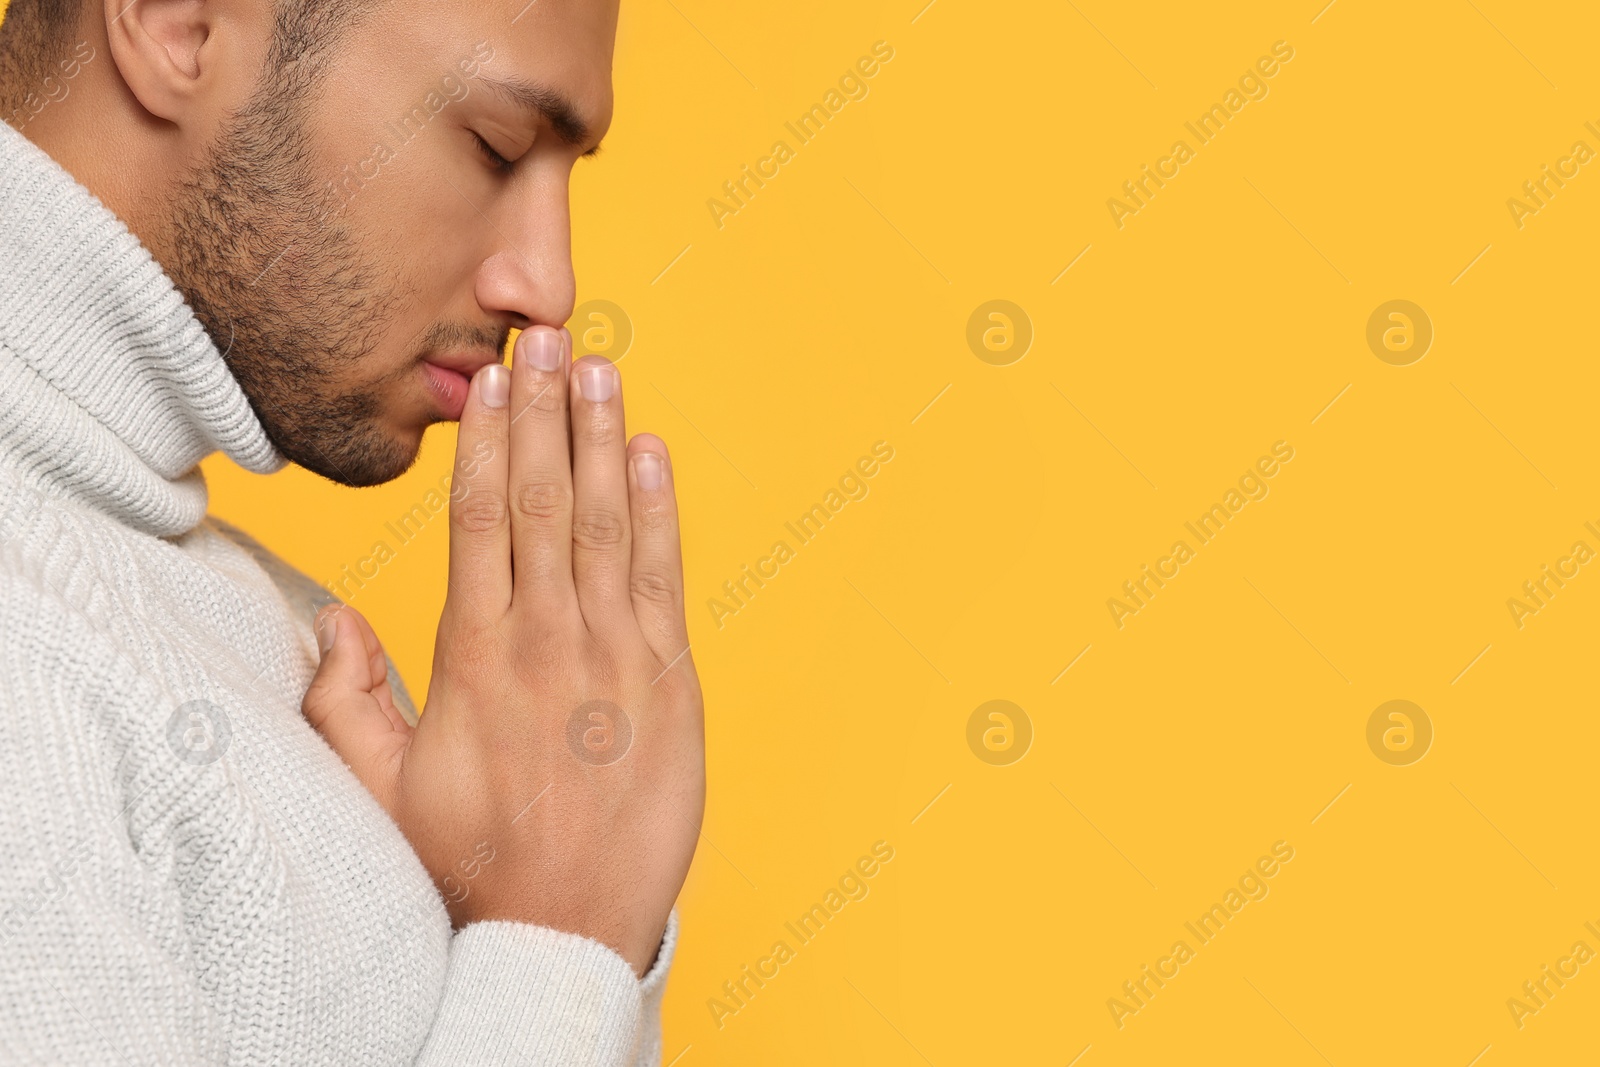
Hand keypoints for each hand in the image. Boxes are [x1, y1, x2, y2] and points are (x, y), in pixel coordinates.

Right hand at [301, 325, 704, 975]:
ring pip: (605, 522)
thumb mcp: (383, 790)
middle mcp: (547, 640)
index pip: (479, 520)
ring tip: (600, 367)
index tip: (492, 379)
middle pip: (542, 499)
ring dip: (602, 438)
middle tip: (547, 335)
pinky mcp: (671, 682)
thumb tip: (334, 622)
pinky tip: (653, 453)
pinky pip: (663, 577)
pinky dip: (659, 510)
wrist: (563, 932)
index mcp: (476, 656)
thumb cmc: (471, 864)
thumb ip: (347, 703)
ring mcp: (615, 656)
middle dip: (545, 411)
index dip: (488, 441)